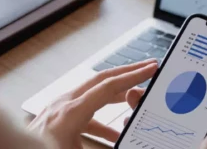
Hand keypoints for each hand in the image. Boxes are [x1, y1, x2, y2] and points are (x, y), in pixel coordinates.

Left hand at [27, 60, 158, 148]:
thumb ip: (104, 148)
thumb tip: (123, 141)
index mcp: (71, 113)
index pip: (108, 86)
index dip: (133, 76)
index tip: (151, 68)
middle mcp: (64, 104)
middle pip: (102, 80)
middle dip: (127, 73)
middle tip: (148, 67)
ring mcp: (58, 108)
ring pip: (93, 93)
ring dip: (116, 94)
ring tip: (136, 98)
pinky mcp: (54, 117)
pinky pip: (84, 110)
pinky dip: (103, 117)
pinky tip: (114, 134)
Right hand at [124, 88, 206, 148]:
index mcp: (205, 136)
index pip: (190, 107)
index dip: (178, 91)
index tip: (166, 77)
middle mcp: (186, 142)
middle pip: (166, 114)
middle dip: (153, 99)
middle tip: (141, 90)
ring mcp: (168, 146)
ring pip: (152, 127)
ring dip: (140, 114)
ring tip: (133, 104)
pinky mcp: (155, 147)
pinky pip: (143, 141)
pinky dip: (134, 133)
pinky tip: (129, 126)